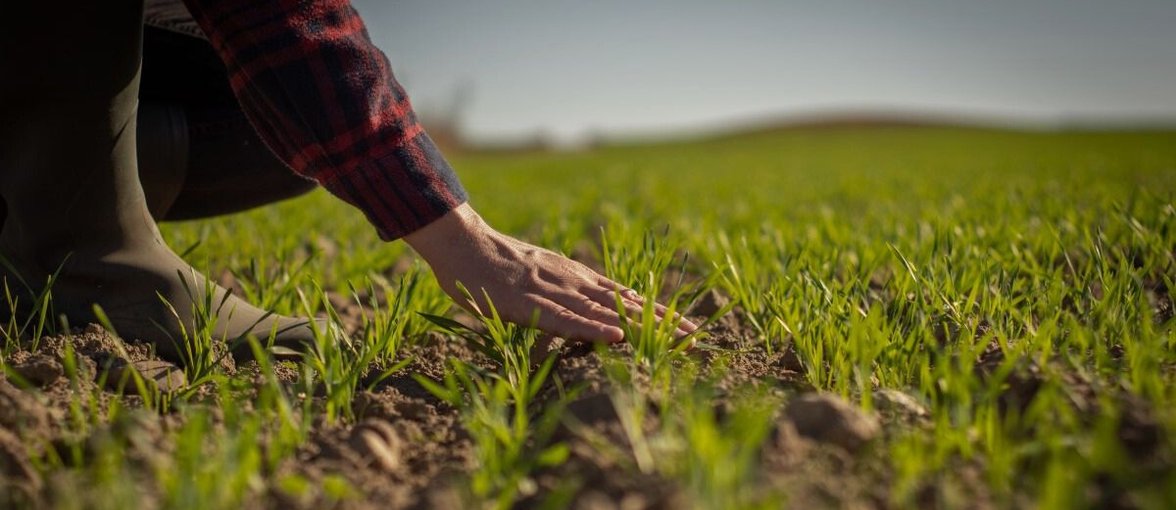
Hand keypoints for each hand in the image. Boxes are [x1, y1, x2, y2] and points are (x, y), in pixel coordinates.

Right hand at [405, 203, 696, 341]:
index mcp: (576, 277)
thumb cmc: (492, 267)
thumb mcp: (536, 280)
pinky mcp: (531, 302)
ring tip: (673, 337)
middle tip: (696, 335)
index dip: (657, 311)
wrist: (463, 244)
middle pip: (625, 302)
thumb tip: (575, 314)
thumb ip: (559, 297)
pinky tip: (616, 336)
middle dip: (662, 320)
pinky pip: (566, 319)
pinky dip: (593, 328)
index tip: (686, 325)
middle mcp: (573, 280)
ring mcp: (554, 290)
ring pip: (604, 310)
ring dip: (641, 325)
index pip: (625, 296)